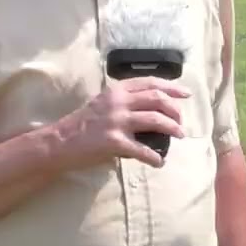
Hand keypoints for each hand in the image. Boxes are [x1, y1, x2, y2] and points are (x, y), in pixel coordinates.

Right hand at [53, 76, 189, 168]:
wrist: (59, 142)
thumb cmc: (81, 124)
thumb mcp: (102, 103)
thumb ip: (123, 102)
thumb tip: (149, 109)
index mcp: (116, 91)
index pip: (150, 83)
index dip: (171, 87)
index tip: (185, 94)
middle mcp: (118, 102)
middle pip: (157, 99)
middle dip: (175, 109)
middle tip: (181, 121)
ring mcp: (117, 121)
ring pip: (155, 120)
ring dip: (172, 128)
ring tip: (179, 135)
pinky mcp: (114, 142)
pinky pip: (143, 150)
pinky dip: (155, 157)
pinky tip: (159, 162)